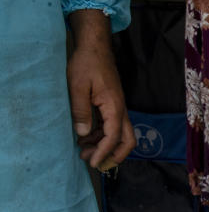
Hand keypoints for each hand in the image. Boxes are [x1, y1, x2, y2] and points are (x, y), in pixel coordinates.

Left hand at [67, 10, 134, 170]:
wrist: (95, 47)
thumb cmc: (86, 64)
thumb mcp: (78, 87)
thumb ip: (81, 111)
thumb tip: (83, 134)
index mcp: (114, 107)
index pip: (113, 137)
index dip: (103, 152)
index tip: (92, 163)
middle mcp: (120, 110)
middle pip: (127, 140)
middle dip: (115, 155)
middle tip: (96, 164)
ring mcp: (117, 108)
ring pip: (119, 135)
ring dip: (104, 146)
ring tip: (83, 152)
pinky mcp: (111, 105)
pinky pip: (111, 127)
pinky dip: (101, 136)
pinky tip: (85, 138)